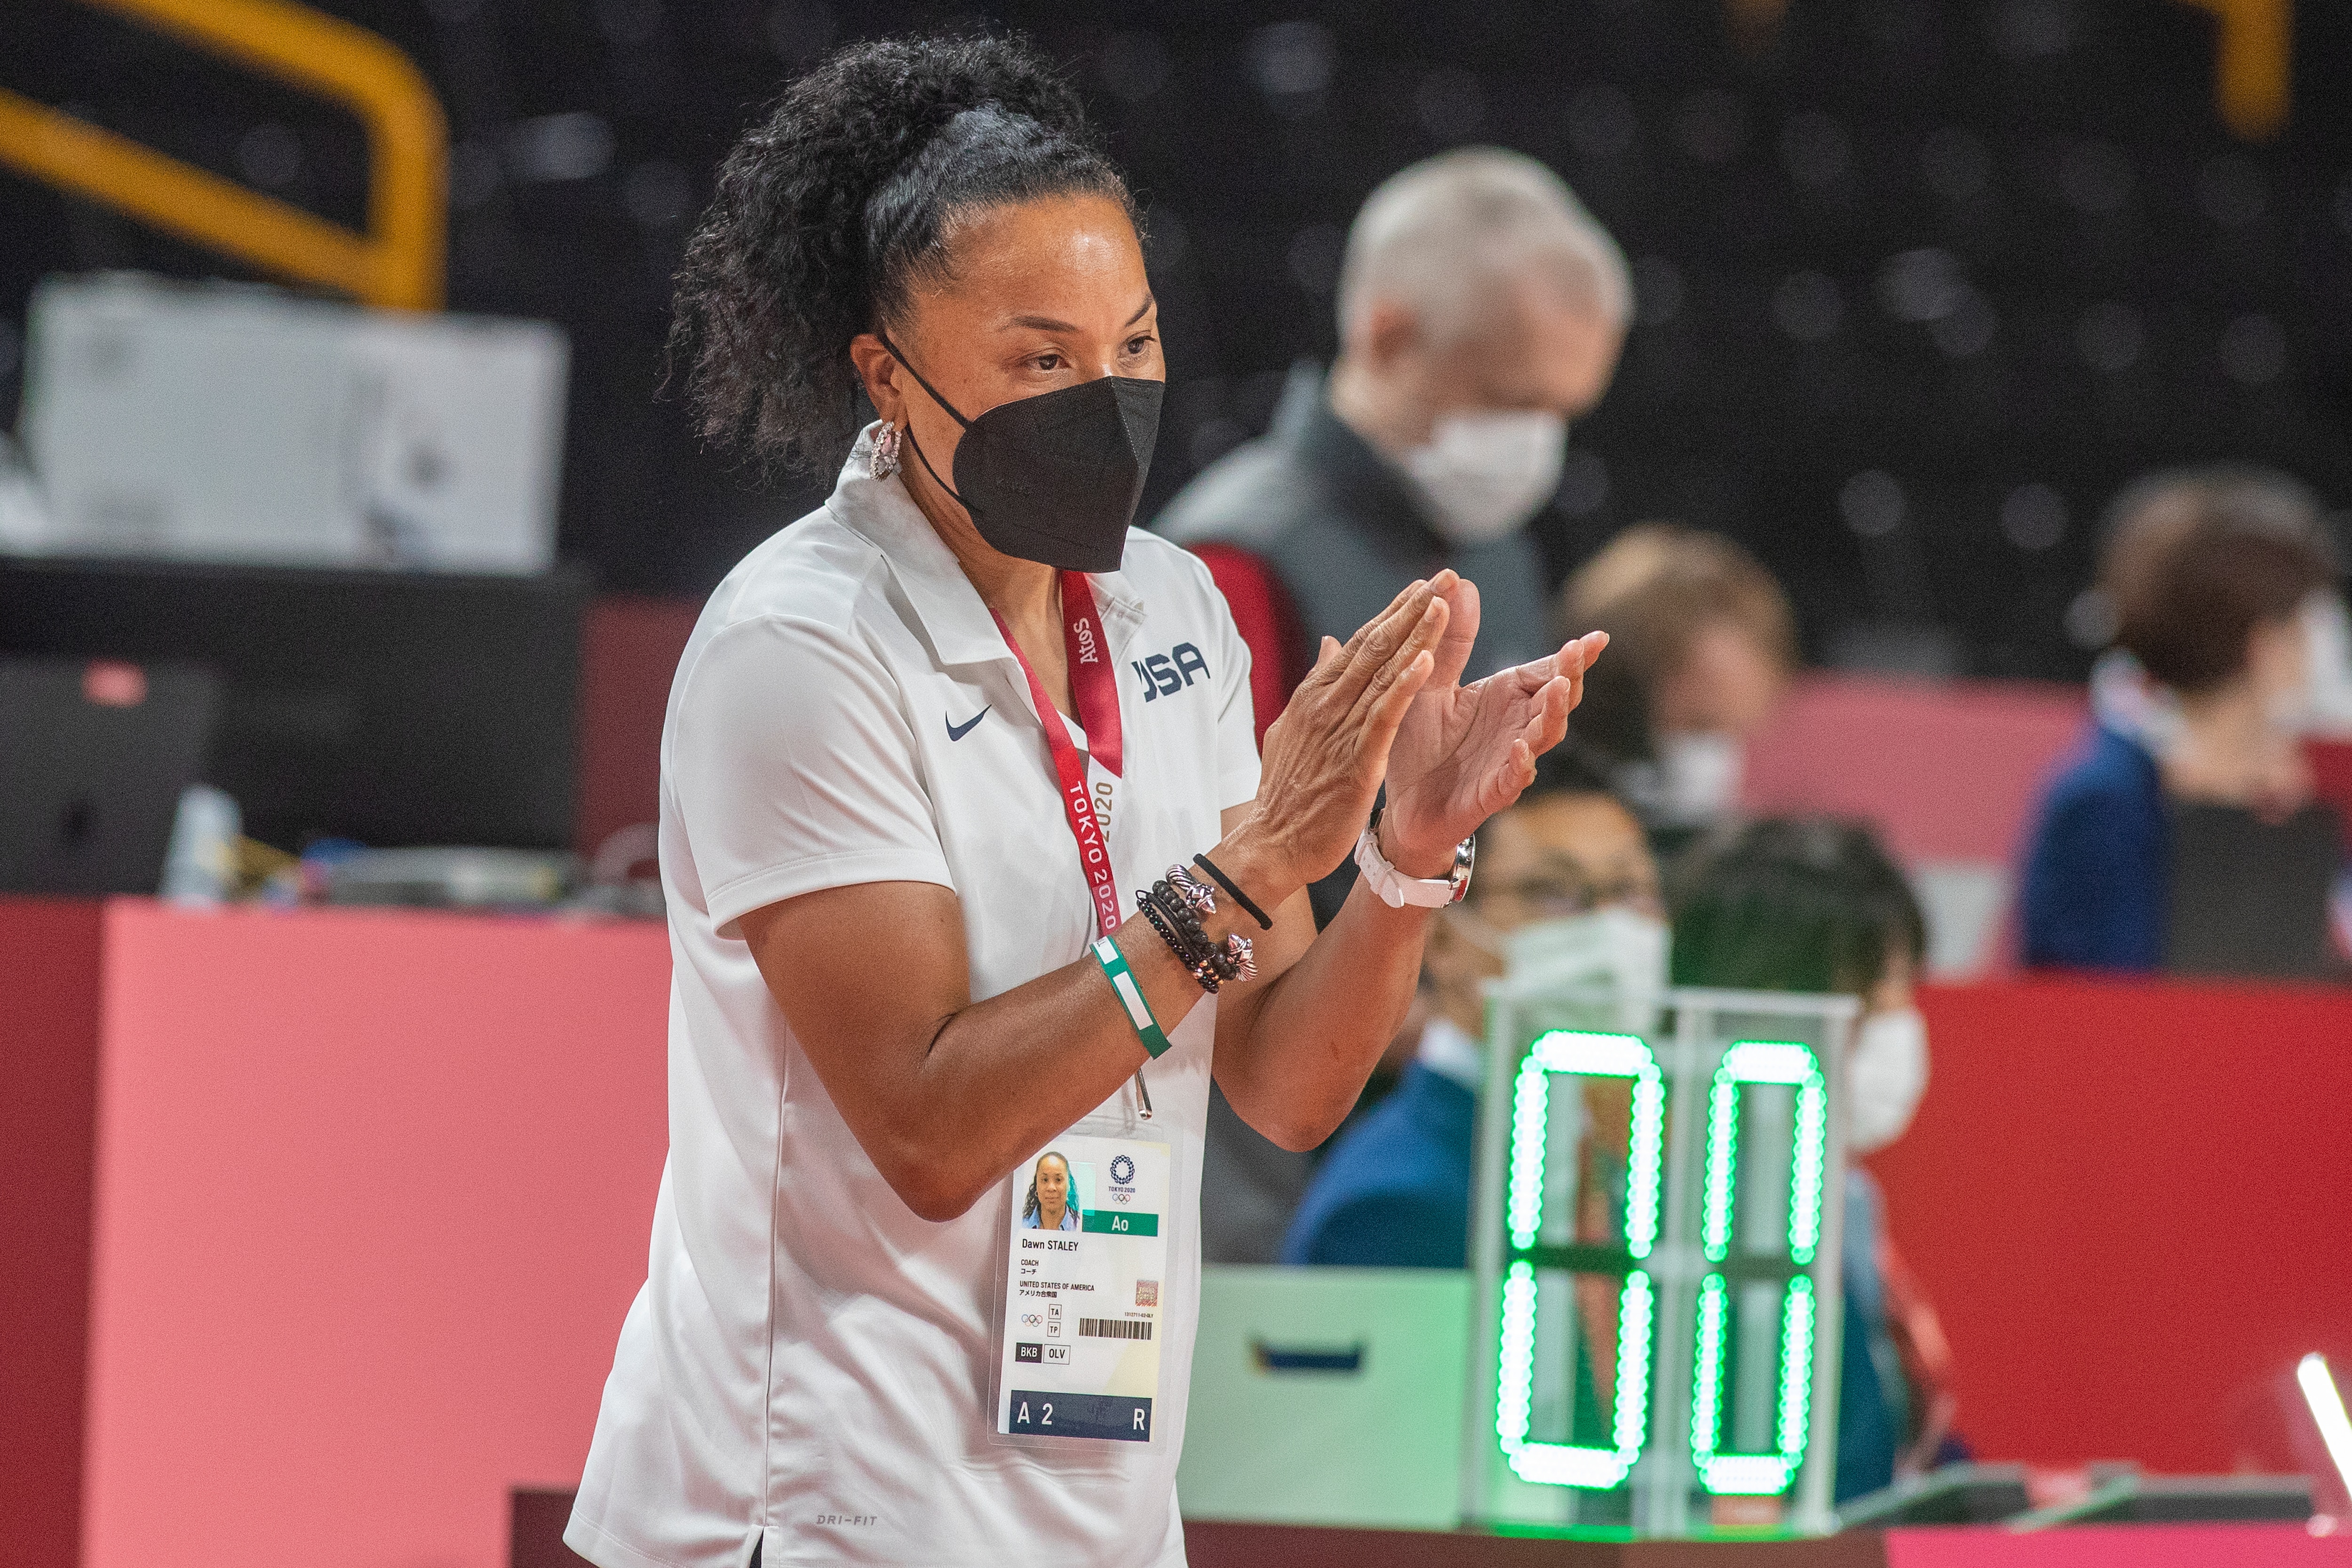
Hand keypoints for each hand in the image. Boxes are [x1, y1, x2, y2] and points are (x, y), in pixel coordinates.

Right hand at [1228, 574, 1454, 894]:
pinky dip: (1404, 686)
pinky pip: (1383, 715)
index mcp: (1314, 696)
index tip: (1421, 587)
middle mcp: (1326, 704)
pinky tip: (1425, 661)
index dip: (1393, 613)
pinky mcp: (1356, 760)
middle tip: (1443, 577)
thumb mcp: (1293, 729)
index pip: (1359, 644)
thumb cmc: (1285, 793)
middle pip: (1374, 646)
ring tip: (1441, 603)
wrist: (1271, 843)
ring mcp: (1340, 730)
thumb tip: (1329, 642)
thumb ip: (1315, 685)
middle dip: (1410, 609)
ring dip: (1414, 635)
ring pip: (1383, 672)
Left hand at [1380, 575, 1606, 875]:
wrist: (1401, 805)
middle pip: (1557, 699)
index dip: (1574, 656)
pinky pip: (1515, 779)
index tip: (1597, 637)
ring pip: (1545, 736)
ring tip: (1561, 688)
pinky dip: (1521, 764)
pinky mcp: (1493, 793)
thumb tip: (1462, 583)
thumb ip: (1449, 641)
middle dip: (1571, 676)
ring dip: (1555, 713)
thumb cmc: (1420, 743)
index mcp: (1506, 697)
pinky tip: (1522, 748)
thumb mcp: (1430, 684)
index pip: (1548, 671)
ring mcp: (1509, 760)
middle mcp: (1516, 726)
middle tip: (1578, 653)